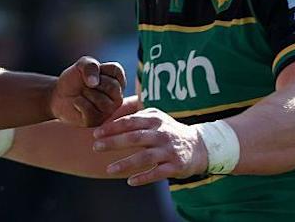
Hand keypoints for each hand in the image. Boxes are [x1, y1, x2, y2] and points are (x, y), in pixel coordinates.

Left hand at [50, 56, 125, 126]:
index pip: (117, 70)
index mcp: (118, 81)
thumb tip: (94, 83)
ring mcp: (108, 111)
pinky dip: (79, 103)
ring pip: (103, 102)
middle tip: (85, 85)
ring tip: (82, 93)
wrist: (59, 94)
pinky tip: (77, 102)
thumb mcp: (81, 65)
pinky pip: (90, 111)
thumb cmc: (74, 79)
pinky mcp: (96, 121)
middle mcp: (117, 97)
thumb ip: (90, 65)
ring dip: (86, 93)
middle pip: (113, 87)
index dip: (100, 69)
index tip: (91, 72)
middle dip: (93, 83)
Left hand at [93, 107, 207, 185]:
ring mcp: (169, 150)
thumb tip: (107, 113)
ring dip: (125, 163)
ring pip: (145, 157)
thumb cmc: (167, 130)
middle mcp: (162, 133)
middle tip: (96, 147)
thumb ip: (133, 114)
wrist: (198, 146)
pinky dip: (144, 177)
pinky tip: (130, 181)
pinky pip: (158, 173)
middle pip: (134, 137)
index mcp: (154, 119)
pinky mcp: (176, 166)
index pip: (130, 122)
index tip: (96, 133)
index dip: (112, 127)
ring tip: (109, 169)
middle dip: (114, 142)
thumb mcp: (154, 116)